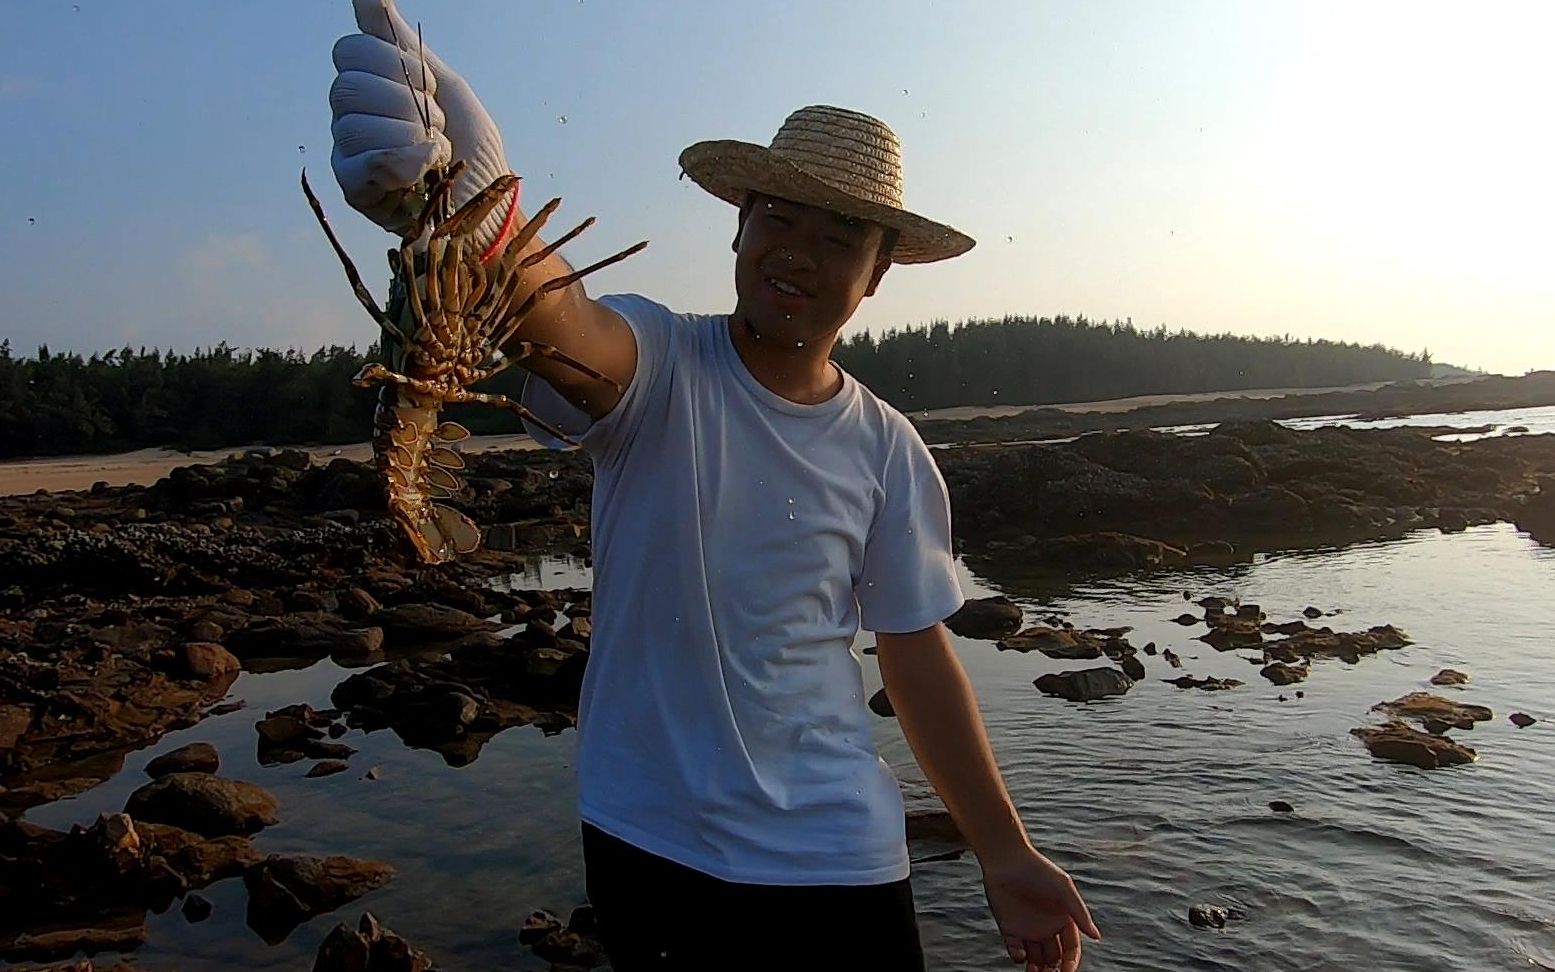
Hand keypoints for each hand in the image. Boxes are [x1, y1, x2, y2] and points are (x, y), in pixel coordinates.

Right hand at [329, 0, 511, 240]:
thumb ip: (403, 44)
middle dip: (407, 104)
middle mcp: (352, 116)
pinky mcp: (355, 190)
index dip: (396, 64)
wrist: (493, 204)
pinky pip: (356, 164)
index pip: (351, 50)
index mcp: (370, 86)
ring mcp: (349, 153)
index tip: (431, 87)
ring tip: (437, 156)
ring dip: (410, 137)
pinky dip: (396, 163)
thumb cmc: (472, 149)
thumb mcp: (446, 86)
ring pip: (353, 125)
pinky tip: (422, 170)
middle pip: (348, 85)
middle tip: (439, 127)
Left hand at [982, 846, 1101, 971]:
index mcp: (1063, 920)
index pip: (1071, 949)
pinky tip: (1020, 955)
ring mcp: (1027, 930)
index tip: (1067, 971)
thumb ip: (1079, 912)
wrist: (1006, 859)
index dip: (1071, 962)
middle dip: (1053, 970)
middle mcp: (1047, 928)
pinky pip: (1015, 951)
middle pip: (1054, 959)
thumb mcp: (1063, 888)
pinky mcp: (1009, 929)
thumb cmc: (1038, 870)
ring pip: (1035, 959)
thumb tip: (1096, 936)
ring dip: (1036, 970)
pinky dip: (1018, 957)